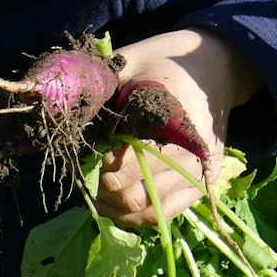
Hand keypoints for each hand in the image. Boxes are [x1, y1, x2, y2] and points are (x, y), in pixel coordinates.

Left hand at [94, 28, 259, 226]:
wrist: (216, 65)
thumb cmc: (164, 61)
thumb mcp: (130, 60)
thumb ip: (100, 83)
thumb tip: (60, 109)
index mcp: (175, 114)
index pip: (129, 159)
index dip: (101, 164)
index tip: (89, 156)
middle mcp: (194, 148)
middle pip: (135, 191)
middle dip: (104, 187)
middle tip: (90, 174)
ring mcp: (203, 168)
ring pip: (148, 209)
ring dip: (115, 207)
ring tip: (97, 192)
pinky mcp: (206, 181)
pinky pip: (166, 214)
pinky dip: (136, 217)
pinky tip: (116, 205)